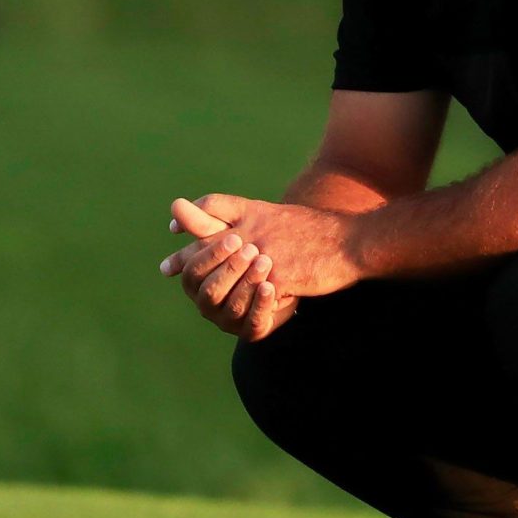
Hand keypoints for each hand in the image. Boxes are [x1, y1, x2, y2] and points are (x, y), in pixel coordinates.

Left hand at [159, 194, 361, 298]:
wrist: (350, 242)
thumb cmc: (317, 231)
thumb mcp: (280, 216)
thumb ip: (252, 220)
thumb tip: (233, 230)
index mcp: (255, 212)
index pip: (214, 205)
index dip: (192, 215)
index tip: (174, 225)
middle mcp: (254, 230)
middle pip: (208, 240)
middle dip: (186, 256)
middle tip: (167, 268)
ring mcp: (264, 254)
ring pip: (225, 273)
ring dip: (210, 285)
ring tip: (198, 297)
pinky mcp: (278, 277)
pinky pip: (253, 295)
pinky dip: (245, 304)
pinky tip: (236, 312)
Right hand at [163, 201, 297, 340]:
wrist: (292, 267)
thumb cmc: (254, 246)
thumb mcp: (231, 230)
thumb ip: (205, 220)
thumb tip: (175, 205)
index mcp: (195, 283)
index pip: (193, 271)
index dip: (212, 255)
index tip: (235, 237)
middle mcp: (206, 305)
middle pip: (210, 292)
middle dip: (230, 270)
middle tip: (252, 249)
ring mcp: (228, 321)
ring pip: (233, 307)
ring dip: (247, 284)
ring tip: (265, 262)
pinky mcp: (252, 331)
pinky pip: (254, 322)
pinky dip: (261, 304)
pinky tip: (271, 287)